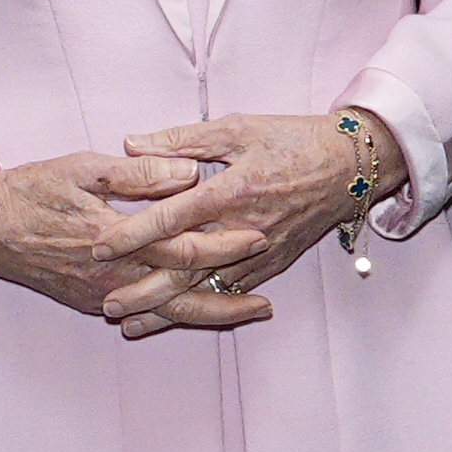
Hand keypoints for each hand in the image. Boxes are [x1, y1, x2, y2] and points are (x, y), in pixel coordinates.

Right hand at [0, 154, 269, 325]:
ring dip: (209, 312)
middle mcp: (111, 275)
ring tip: (249, 312)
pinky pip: (142, 313)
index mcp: (114, 239)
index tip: (259, 232)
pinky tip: (198, 312)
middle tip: (269, 296)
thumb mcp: (83, 168)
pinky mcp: (90, 300)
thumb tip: (188, 171)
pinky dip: (174, 315)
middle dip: (228, 290)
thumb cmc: (32, 190)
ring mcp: (100, 293)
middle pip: (182, 291)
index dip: (223, 242)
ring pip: (165, 311)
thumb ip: (138, 173)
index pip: (181, 246)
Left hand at [101, 113, 369, 333]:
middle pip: (184, 267)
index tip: (98, 248)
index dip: (132, 234)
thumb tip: (131, 145)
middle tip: (105, 304)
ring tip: (130, 324)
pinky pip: (234, 292)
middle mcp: (243, 226)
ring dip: (167, 309)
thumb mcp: (238, 127)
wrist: (353, 164)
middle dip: (142, 289)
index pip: (171, 217)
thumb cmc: (295, 139)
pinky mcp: (274, 262)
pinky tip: (177, 318)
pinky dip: (203, 309)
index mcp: (231, 189)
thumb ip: (181, 140)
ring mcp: (261, 250)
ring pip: (206, 288)